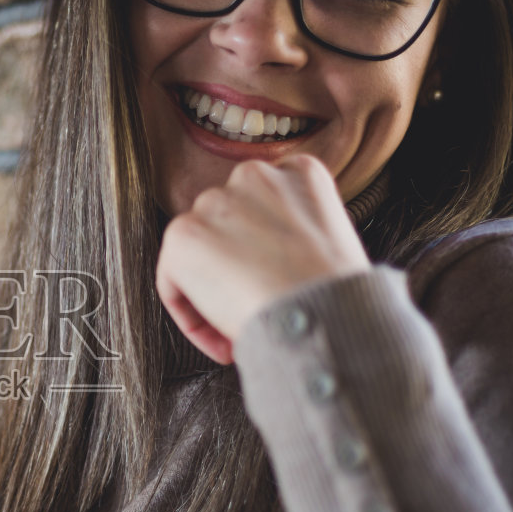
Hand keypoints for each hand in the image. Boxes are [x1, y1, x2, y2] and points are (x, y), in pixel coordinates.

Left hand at [154, 155, 371, 364]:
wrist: (324, 314)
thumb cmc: (338, 296)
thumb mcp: (334, 244)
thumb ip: (295, 234)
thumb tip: (268, 264)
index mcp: (299, 173)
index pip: (265, 209)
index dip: (267, 257)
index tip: (275, 288)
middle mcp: (253, 175)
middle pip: (228, 229)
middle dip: (237, 271)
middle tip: (255, 311)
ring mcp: (215, 202)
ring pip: (200, 256)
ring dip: (213, 294)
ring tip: (242, 327)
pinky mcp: (183, 234)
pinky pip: (173, 282)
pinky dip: (192, 317)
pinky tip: (225, 338)